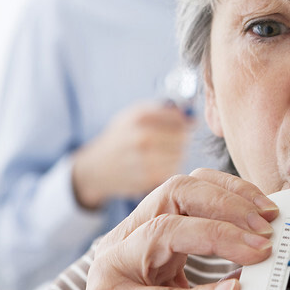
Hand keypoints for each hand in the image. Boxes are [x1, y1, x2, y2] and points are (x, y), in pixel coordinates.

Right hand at [31, 169, 277, 289]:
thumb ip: (229, 289)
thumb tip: (267, 266)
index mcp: (148, 237)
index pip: (189, 189)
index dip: (232, 191)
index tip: (269, 211)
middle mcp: (128, 243)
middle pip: (176, 192)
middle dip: (229, 202)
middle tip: (266, 226)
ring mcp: (113, 270)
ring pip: (164, 230)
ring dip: (219, 235)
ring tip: (256, 251)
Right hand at [72, 102, 193, 209]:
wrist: (96, 168)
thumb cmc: (121, 137)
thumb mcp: (134, 115)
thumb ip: (163, 111)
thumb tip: (193, 118)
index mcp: (140, 117)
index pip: (179, 118)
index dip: (184, 122)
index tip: (181, 125)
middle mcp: (142, 137)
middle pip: (182, 136)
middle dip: (182, 138)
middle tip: (173, 141)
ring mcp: (145, 159)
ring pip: (180, 154)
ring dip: (177, 153)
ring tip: (164, 153)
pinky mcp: (148, 178)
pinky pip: (173, 169)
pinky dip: (170, 167)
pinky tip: (158, 164)